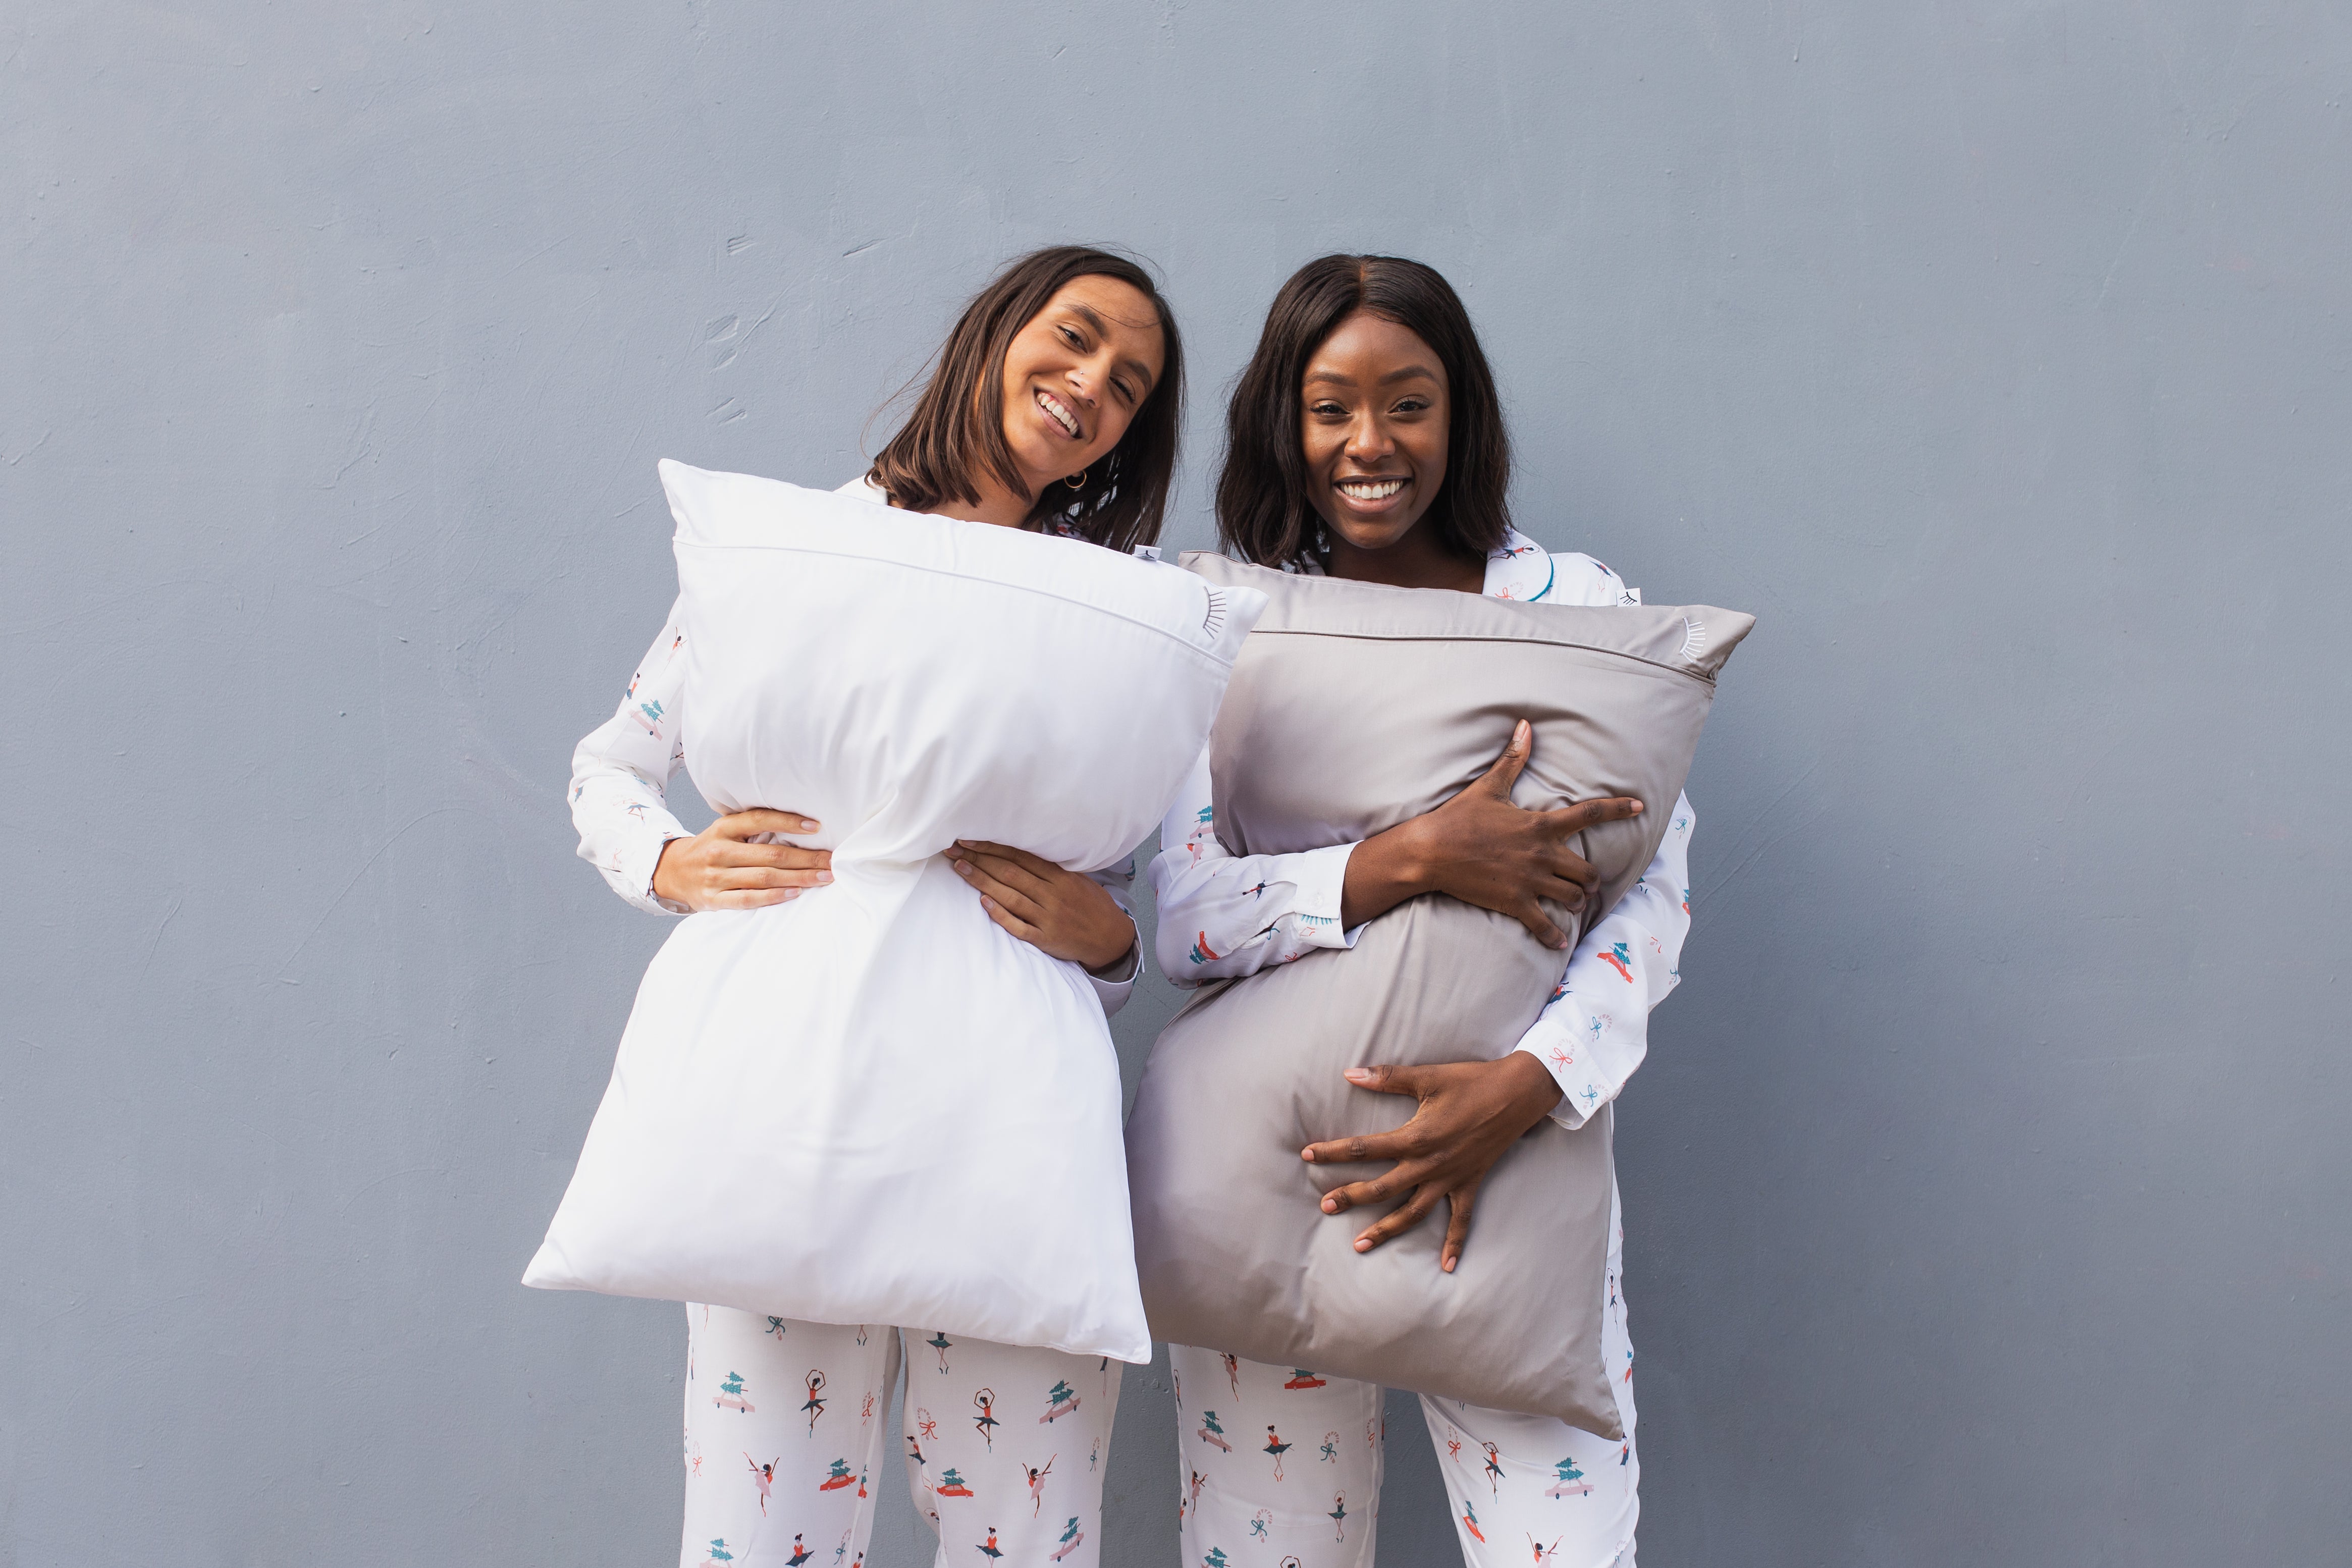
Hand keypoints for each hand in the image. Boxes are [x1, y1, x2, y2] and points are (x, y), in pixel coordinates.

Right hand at [650, 809, 831, 911]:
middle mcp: (719, 850)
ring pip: (764, 877)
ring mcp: (715, 876)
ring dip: (799, 878)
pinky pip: (748, 899)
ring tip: (824, 877)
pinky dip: (774, 897)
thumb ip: (754, 827)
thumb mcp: (726, 831)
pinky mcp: (713, 900)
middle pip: (771, 853)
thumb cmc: (712, 849)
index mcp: (724, 828)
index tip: (816, 827)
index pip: (760, 820)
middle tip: (832, 860)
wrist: (672, 872)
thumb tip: (801, 827)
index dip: (789, 822)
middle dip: (807, 857)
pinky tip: (796, 893)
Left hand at [949, 840, 1136, 973]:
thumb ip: (1052, 867)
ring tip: (959, 868)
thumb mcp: (1079, 879)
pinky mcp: (1045, 939)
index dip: (992, 846)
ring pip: (1009, 896)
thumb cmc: (1092, 905)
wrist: (1111, 939)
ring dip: (982, 881)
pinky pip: (1018, 926)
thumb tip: (1020, 851)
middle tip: (953, 849)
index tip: (969, 838)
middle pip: (1010, 873)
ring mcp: (1048, 917)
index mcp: (1061, 876)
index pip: (1020, 856)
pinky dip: (1000, 914)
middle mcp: (1053, 895)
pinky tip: (983, 901)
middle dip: (978, 859)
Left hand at [1301, 1054, 1563, 1271]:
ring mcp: (1450, 1179)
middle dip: (1351, 1197)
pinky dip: (1454, 1244)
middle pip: (1382, 1187)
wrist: (1518, 1093)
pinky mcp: (1470, 1184)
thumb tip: (1350, 1073)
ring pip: (1412, 1212)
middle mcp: (1429, 1164)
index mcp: (1415, 1137)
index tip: (1307, 1155)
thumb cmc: (1471, 1081)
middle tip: (1325, 1206)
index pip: (1364, 1148)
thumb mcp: (1427, 1076)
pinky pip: (1461, 1221)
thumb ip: (1387, 1078)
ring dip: (1385, 1229)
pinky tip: (1445, 1267)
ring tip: (1358, 1245)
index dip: (1333, 1151)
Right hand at [1339, 719, 1641, 948]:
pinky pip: (1544, 925)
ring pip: (1572, 897)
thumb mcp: (1489, 787)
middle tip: (1589, 881)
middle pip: (1587, 871)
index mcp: (1540, 825)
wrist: (1431, 851)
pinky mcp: (1515, 903)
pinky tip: (1559, 941)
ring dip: (1576, 900)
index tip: (1640, 807)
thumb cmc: (1459, 817)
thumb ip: (1513, 759)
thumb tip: (1526, 725)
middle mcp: (1542, 854)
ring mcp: (1530, 882)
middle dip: (1591, 878)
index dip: (1618, 809)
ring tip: (1573, 901)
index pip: (1589, 814)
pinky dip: (1553, 936)